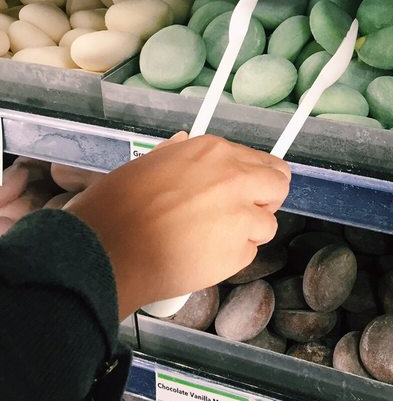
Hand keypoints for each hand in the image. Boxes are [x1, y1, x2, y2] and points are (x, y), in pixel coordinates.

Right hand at [65, 134, 290, 318]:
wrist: (106, 250)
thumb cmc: (116, 207)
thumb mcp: (147, 163)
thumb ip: (178, 154)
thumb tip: (184, 142)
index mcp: (213, 151)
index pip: (260, 160)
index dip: (253, 178)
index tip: (245, 189)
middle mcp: (234, 178)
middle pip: (279, 184)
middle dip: (265, 199)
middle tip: (243, 214)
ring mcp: (240, 215)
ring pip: (267, 224)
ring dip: (246, 233)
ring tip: (211, 241)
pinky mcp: (237, 252)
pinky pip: (248, 254)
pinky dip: (230, 259)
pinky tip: (201, 258)